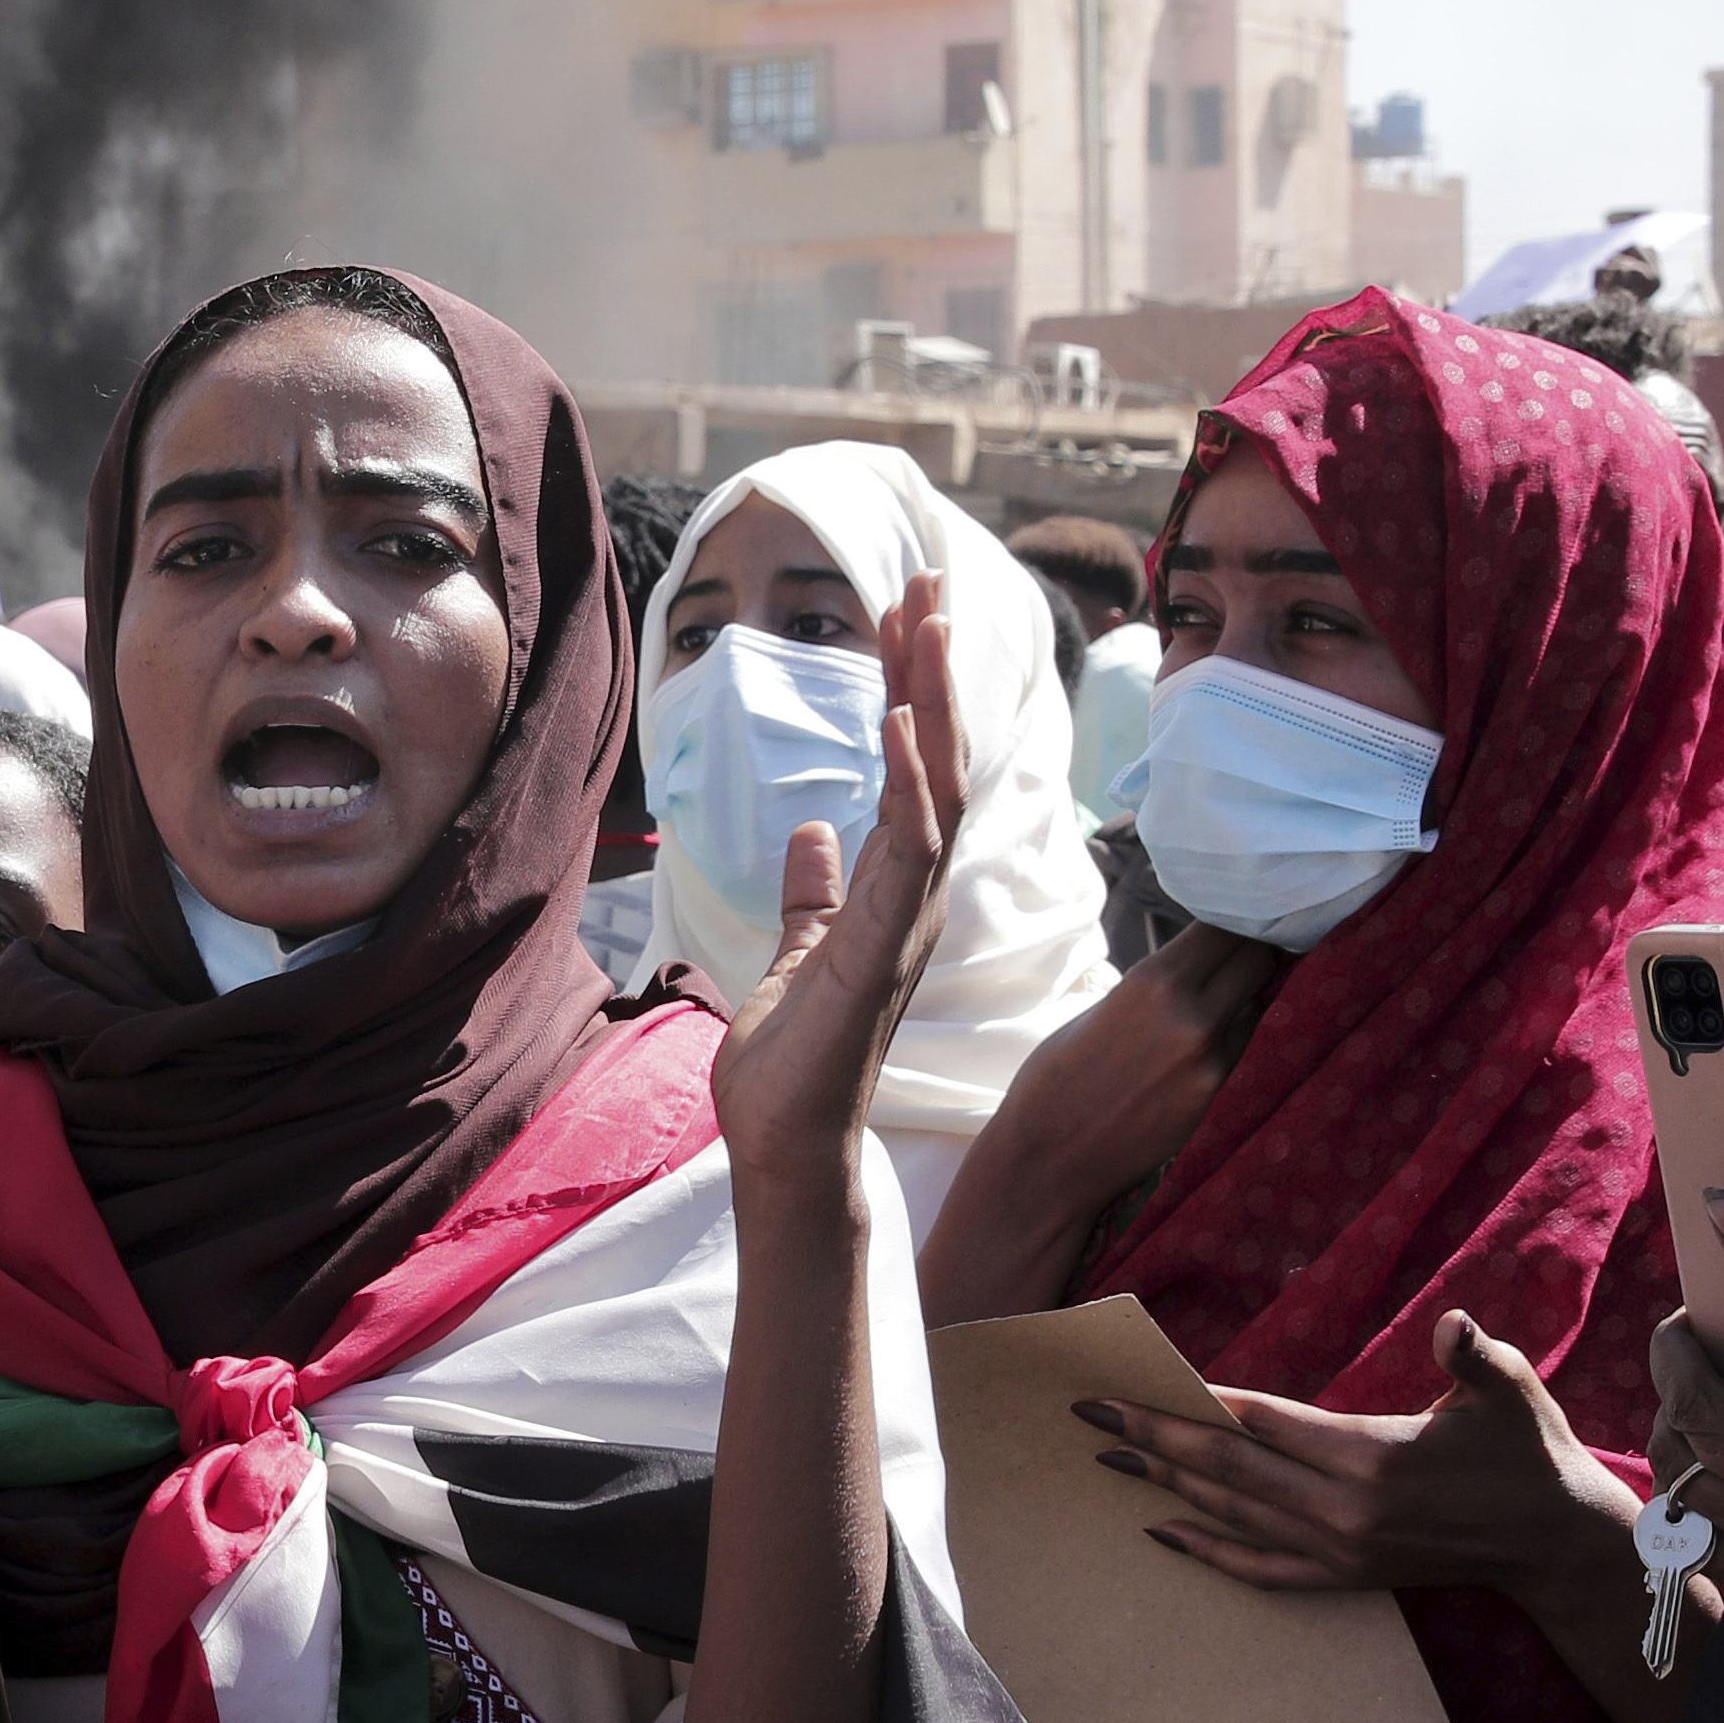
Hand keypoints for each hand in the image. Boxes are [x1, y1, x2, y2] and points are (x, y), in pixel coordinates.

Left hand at [708, 573, 963, 1199]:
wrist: (786, 1142)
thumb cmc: (795, 1062)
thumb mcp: (798, 953)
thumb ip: (813, 894)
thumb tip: (812, 835)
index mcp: (894, 889)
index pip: (912, 768)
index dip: (909, 689)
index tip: (902, 614)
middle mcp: (915, 895)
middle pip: (937, 759)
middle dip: (932, 668)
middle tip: (930, 581)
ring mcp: (907, 920)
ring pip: (936, 789)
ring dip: (930, 702)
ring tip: (924, 621)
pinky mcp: (883, 947)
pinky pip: (909, 851)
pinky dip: (906, 784)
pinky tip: (899, 724)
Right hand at [916, 912, 1277, 1323]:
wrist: (1046, 1163)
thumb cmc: (1055, 1080)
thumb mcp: (1101, 1010)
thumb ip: (1157, 986)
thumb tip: (1201, 965)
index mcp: (1153, 984)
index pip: (1224, 928)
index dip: (1236, 915)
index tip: (1240, 908)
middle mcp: (1193, 1018)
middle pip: (1257, 960)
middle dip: (1257, 948)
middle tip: (1255, 943)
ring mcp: (1212, 1064)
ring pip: (1259, 1006)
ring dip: (1250, 997)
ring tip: (1234, 995)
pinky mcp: (1218, 1100)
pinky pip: (1246, 1051)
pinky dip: (1240, 1038)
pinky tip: (1221, 1039)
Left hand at [1089, 1306, 1637, 1603]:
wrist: (1554, 1543)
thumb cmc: (1527, 1452)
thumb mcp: (1509, 1391)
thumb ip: (1473, 1357)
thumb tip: (1454, 1324)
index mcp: (1374, 1457)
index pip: (1263, 1422)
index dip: (1200, 1402)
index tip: (1141, 1383)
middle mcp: (1345, 1511)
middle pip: (1228, 1470)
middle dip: (1156, 1438)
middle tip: (1092, 1416)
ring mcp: (1341, 1551)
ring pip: (1234, 1516)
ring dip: (1168, 1484)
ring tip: (1111, 1457)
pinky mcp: (1346, 1578)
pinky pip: (1261, 1568)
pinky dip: (1208, 1550)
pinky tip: (1162, 1529)